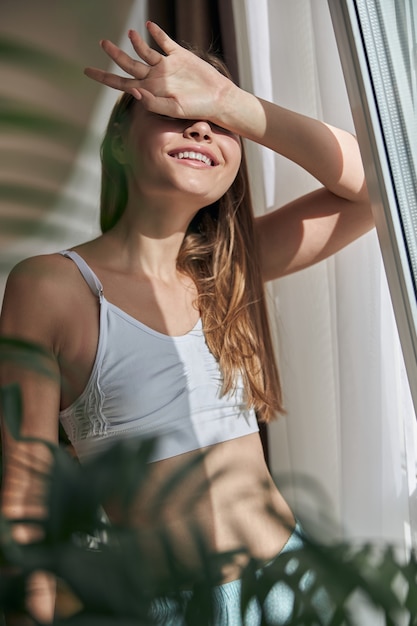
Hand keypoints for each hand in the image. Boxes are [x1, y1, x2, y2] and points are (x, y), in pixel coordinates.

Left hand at [84, 21, 232, 121]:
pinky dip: (157, 33)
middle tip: (102, 42)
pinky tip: (149, 26)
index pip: (121, 83)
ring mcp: (166, 65)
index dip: (104, 77)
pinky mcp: (179, 55)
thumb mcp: (173, 109)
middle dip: (114, 54)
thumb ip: (152, 102)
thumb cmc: (197, 109)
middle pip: (128, 64)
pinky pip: (164, 41)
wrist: (218, 98)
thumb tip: (133, 91)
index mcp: (149, 91)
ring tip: (129, 33)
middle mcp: (155, 77)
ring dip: (136, 41)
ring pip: (144, 51)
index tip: (87, 71)